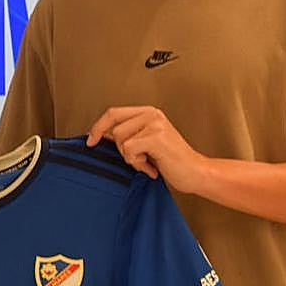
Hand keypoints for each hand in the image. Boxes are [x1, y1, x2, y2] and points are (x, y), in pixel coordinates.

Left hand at [86, 106, 206, 192]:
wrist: (195, 172)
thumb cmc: (173, 161)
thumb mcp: (146, 144)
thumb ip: (128, 135)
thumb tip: (103, 134)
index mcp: (149, 113)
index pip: (114, 113)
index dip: (98, 126)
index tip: (91, 140)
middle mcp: (152, 114)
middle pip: (115, 128)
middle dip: (121, 149)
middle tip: (137, 158)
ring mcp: (155, 124)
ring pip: (121, 139)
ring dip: (131, 157)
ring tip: (148, 161)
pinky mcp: (156, 137)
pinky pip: (129, 150)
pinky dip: (137, 163)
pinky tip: (152, 166)